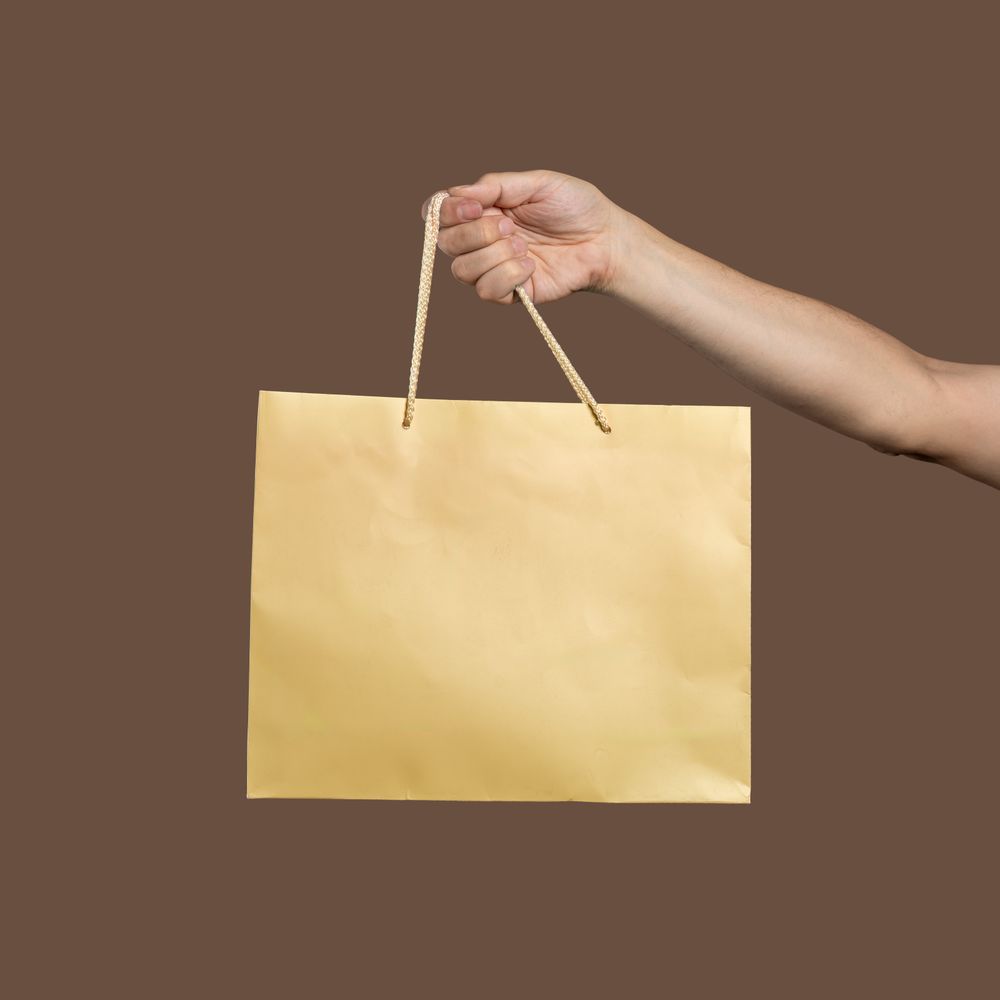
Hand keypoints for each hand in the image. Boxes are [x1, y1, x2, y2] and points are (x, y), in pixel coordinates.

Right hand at [422, 169, 629, 304]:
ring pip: (462, 271)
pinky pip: (487, 291)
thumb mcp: (537, 183)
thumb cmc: (575, 207)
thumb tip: (457, 192)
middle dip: (475, 234)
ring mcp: (495, 268)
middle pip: (446, 244)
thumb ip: (495, 185)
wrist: (605, 240)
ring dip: (494, 256)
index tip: (474, 207)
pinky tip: (530, 265)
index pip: (440, 215)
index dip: (445, 213)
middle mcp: (483, 240)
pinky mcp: (510, 292)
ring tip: (525, 246)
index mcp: (484, 210)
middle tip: (510, 227)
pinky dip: (507, 276)